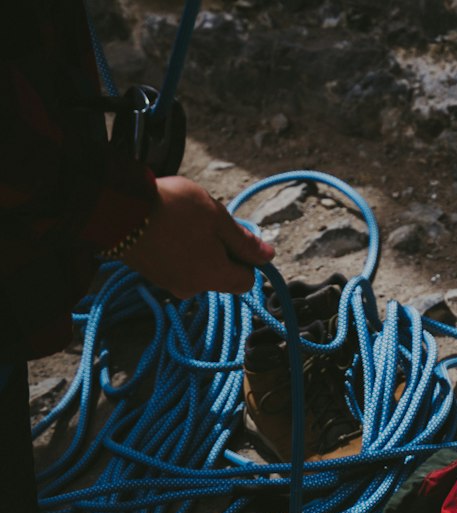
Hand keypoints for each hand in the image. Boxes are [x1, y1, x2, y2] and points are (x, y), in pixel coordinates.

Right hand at [123, 176, 274, 297]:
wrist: (117, 209)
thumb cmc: (172, 210)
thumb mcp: (217, 218)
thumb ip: (244, 241)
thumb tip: (269, 256)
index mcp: (216, 278)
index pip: (247, 281)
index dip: (247, 258)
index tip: (235, 235)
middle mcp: (194, 289)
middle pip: (221, 276)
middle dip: (221, 252)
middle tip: (206, 223)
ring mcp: (170, 283)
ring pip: (197, 270)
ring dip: (197, 249)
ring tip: (181, 222)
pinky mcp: (151, 275)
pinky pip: (175, 266)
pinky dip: (176, 250)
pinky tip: (165, 228)